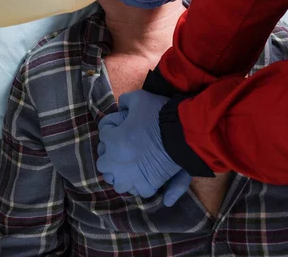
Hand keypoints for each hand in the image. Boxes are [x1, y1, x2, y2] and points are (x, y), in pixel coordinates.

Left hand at [97, 90, 190, 205]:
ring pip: (117, 182)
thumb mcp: (139, 97)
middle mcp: (118, 163)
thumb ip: (125, 101)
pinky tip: (144, 174)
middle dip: (111, 155)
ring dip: (121, 174)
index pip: (103, 134)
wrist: (184, 130)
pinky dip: (139, 184)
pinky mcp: (147, 187)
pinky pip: (137, 190)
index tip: (122, 125)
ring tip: (130, 166)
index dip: (112, 128)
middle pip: (103, 163)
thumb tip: (121, 107)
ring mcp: (132, 178)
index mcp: (114, 141)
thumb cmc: (160, 112)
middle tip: (123, 147)